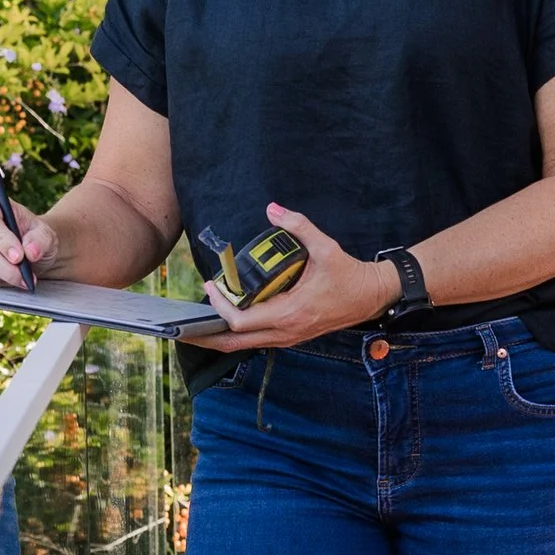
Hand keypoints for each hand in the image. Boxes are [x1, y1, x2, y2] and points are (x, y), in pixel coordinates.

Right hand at [0, 193, 56, 287]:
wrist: (31, 251)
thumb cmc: (36, 237)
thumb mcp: (46, 234)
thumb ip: (41, 239)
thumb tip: (31, 251)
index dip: (1, 240)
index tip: (19, 257)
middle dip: (5, 267)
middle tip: (25, 277)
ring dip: (5, 277)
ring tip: (24, 279)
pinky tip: (12, 278)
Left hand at [193, 204, 392, 354]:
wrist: (372, 296)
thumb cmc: (349, 276)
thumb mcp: (326, 248)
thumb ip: (299, 227)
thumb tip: (273, 209)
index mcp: (290, 313)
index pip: (241, 320)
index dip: (219, 306)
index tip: (211, 285)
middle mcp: (286, 331)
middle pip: (235, 342)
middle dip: (206, 335)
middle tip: (181, 326)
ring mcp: (288, 337)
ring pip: (243, 345)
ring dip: (219, 334)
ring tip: (195, 324)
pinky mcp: (291, 335)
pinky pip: (255, 339)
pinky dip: (236, 332)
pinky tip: (223, 318)